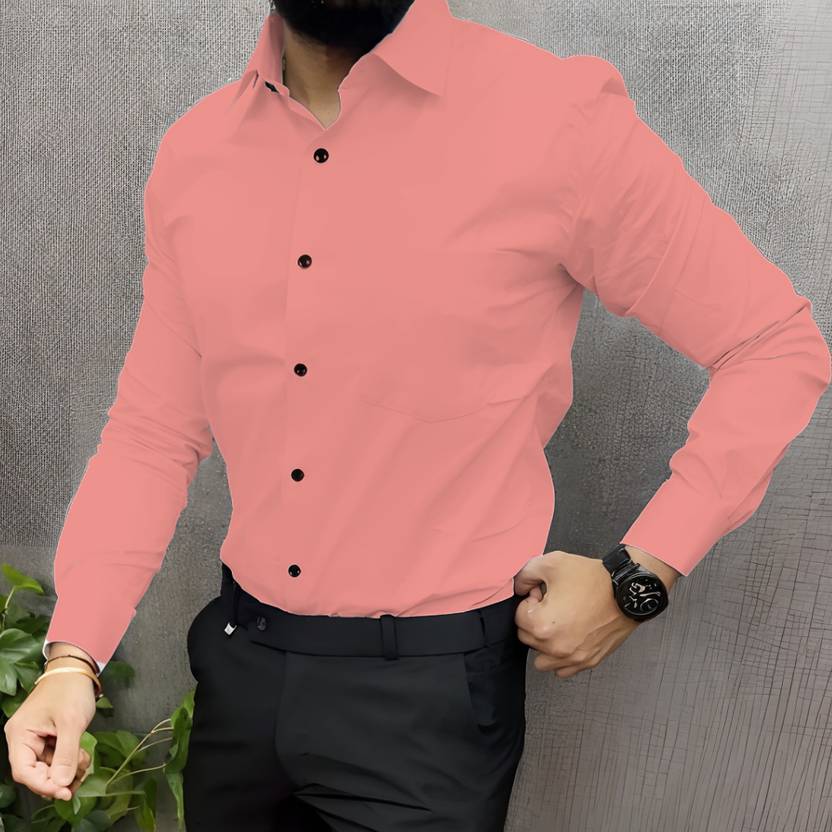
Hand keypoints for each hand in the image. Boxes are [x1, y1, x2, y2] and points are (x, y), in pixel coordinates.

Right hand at [5, 659, 96, 800]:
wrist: (78, 669)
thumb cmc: (70, 689)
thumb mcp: (71, 723)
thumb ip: (65, 755)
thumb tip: (61, 784)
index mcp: (20, 734)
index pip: (24, 771)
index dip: (43, 785)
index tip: (65, 792)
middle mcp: (23, 739)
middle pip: (36, 772)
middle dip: (59, 778)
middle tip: (79, 779)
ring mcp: (36, 738)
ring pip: (49, 767)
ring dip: (67, 770)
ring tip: (84, 761)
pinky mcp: (48, 737)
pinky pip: (56, 757)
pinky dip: (70, 760)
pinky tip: (82, 755)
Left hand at [513, 547, 672, 677]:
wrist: (627, 590)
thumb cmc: (594, 579)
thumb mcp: (551, 563)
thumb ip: (525, 575)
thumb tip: (518, 587)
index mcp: (542, 626)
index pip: (518, 617)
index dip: (530, 600)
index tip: (542, 593)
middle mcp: (556, 648)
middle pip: (527, 637)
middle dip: (535, 619)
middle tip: (552, 603)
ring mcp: (573, 658)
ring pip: (541, 659)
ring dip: (544, 642)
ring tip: (558, 621)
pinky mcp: (588, 661)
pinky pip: (563, 669)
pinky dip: (561, 656)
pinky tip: (569, 635)